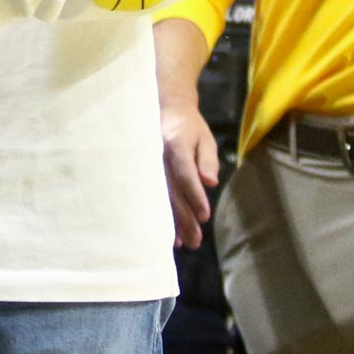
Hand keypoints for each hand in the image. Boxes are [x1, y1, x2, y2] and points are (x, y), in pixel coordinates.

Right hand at [161, 100, 218, 249]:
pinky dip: (161, 217)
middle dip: (184, 217)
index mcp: (175, 143)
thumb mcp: (205, 138)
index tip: (204, 216)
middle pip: (171, 191)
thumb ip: (207, 159)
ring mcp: (147, 165)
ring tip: (185, 243)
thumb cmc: (189, 127)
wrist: (164, 110)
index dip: (194, 195)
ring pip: (159, 198)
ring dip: (171, 222)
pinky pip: (152, 197)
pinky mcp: (143, 173)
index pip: (184, 173)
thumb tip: (210, 182)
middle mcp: (157, 155)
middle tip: (196, 241)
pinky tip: (170, 234)